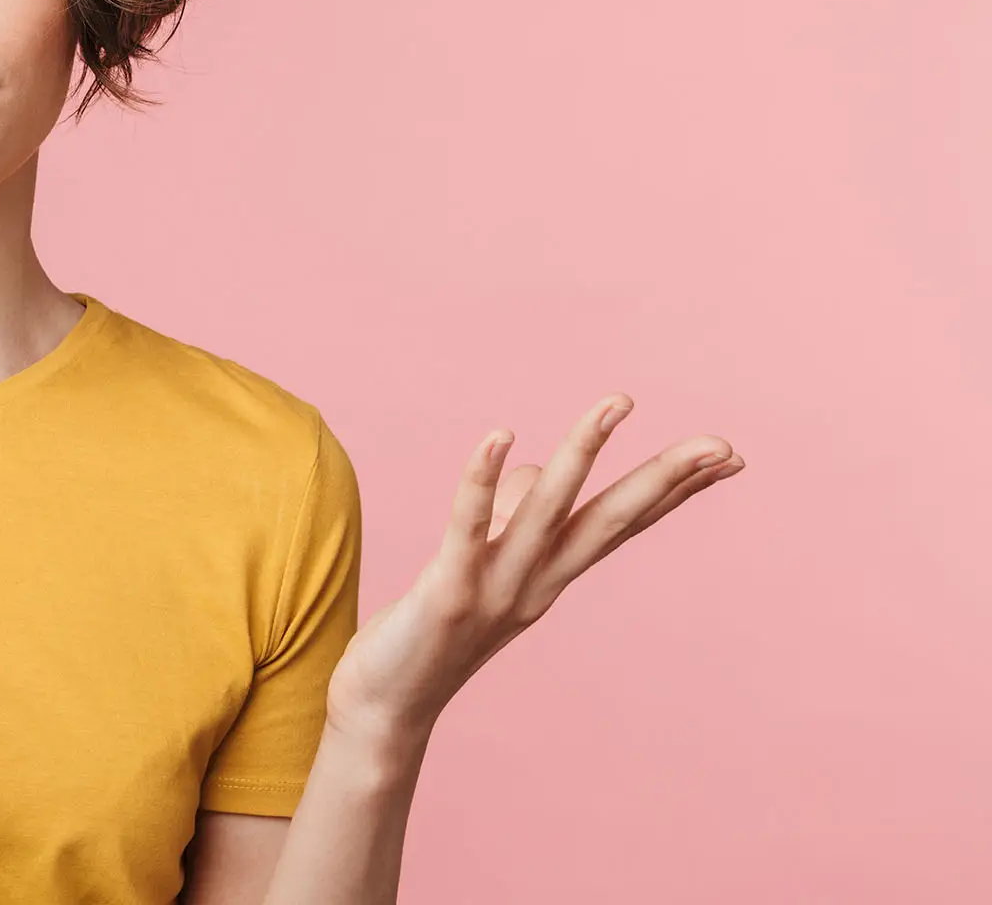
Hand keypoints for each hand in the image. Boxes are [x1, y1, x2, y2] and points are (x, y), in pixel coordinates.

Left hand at [325, 394, 746, 743]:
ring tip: (618, 401)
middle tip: (721, 441)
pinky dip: (483, 480)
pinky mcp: (447, 593)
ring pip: (549, 510)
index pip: (624, 523)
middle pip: (610, 520)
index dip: (674, 490)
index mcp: (549, 577)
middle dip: (665, 478)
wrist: (386, 711)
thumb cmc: (430, 633)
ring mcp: (495, 589)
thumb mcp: (480, 565)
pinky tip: (499, 435)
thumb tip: (527, 461)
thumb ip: (508, 516)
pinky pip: (467, 526)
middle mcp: (535, 583)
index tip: (727, 455)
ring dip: (583, 452)